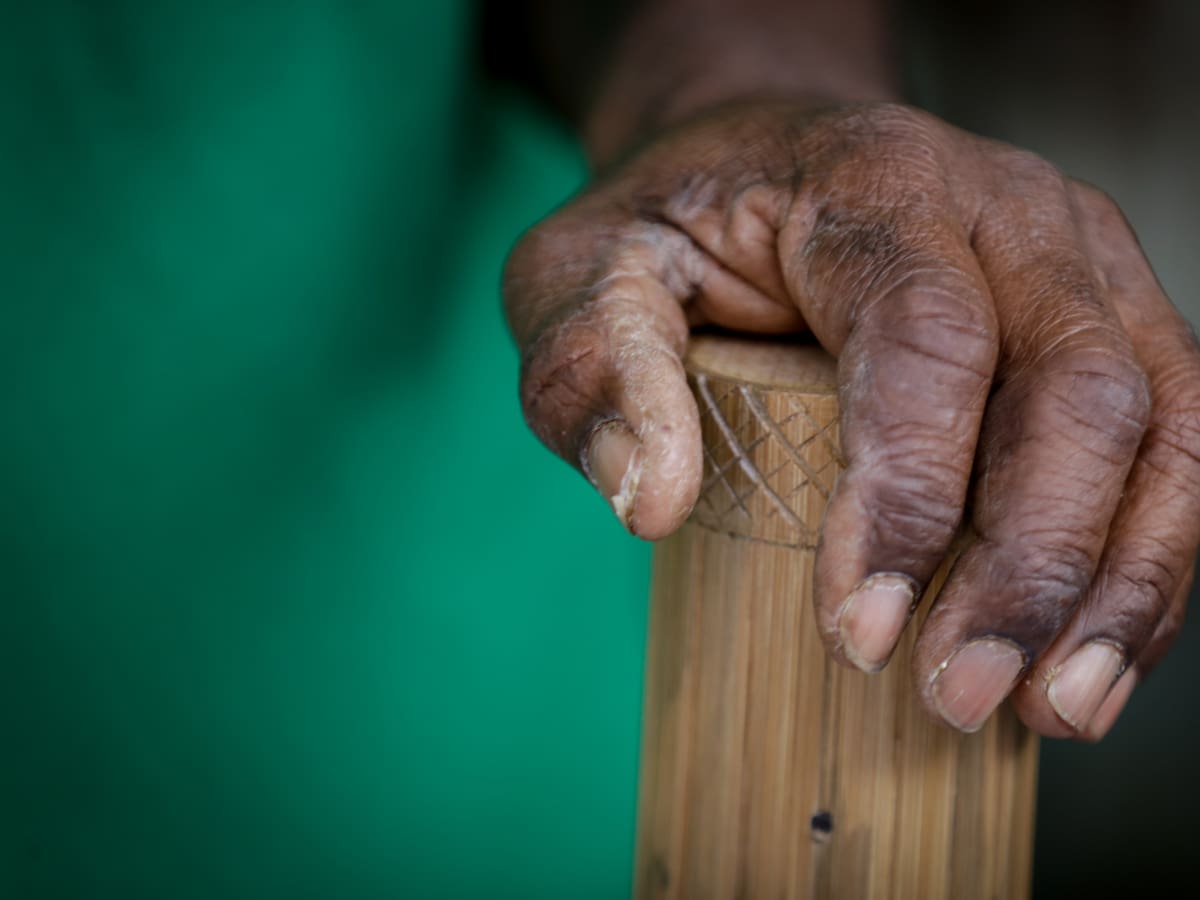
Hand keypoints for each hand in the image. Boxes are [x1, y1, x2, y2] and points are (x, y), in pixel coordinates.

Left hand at [503, 100, 1199, 737]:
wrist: (756, 157)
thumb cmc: (670, 225)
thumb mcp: (578, 270)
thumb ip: (592, 365)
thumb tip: (651, 501)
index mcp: (873, 181)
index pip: (926, 337)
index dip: (909, 494)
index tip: (862, 635)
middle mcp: (1007, 207)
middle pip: (1075, 387)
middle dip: (1032, 565)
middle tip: (958, 696)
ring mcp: (1076, 257)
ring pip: (1161, 419)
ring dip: (1119, 578)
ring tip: (1056, 707)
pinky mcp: (1106, 313)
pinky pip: (1177, 437)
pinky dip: (1149, 554)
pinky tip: (1095, 651)